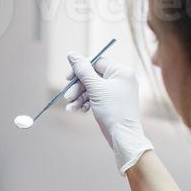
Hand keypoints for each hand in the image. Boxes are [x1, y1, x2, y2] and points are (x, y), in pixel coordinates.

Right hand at [64, 52, 153, 174]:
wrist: (123, 136)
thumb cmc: (113, 110)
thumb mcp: (95, 88)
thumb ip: (83, 70)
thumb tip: (72, 54)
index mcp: (121, 71)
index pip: (97, 61)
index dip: (81, 69)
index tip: (68, 78)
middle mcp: (121, 78)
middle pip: (93, 76)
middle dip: (78, 87)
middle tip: (67, 96)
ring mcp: (117, 91)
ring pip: (92, 88)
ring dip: (79, 96)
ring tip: (71, 107)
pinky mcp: (112, 102)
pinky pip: (96, 97)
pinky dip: (86, 102)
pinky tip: (77, 110)